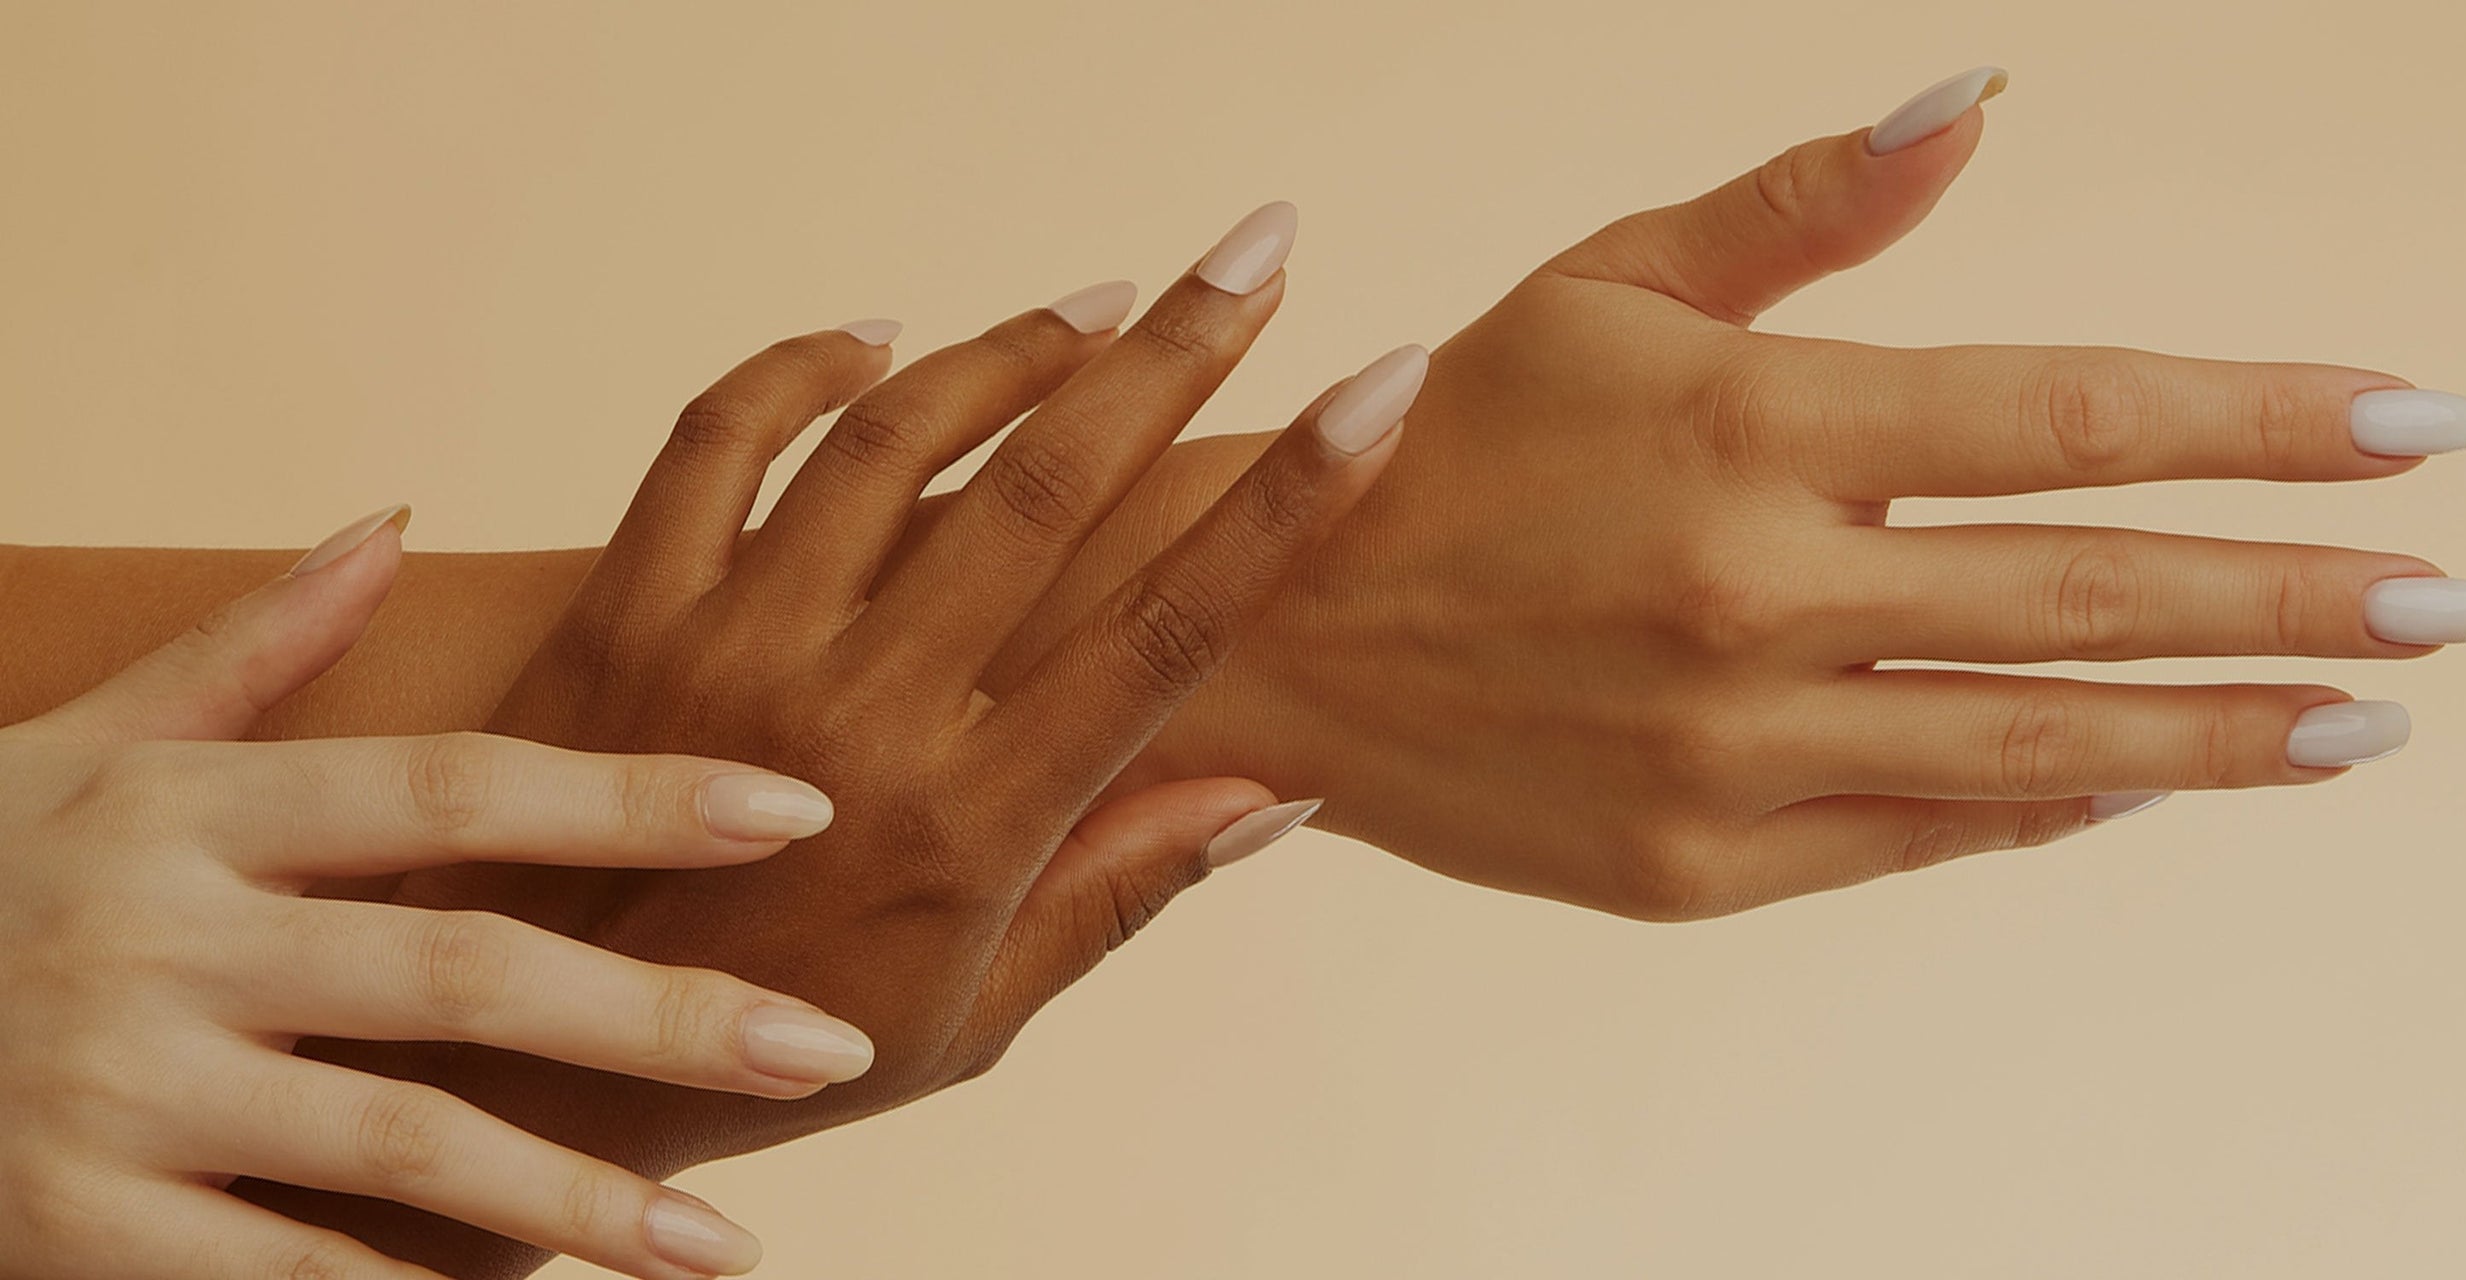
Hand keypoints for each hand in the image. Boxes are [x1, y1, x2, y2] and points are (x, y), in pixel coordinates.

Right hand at [0, 508, 884, 1279]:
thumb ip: (249, 649)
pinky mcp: (71, 1229)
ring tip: (728, 1241)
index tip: (796, 809)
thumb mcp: (78, 745)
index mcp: (193, 808)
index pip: (459, 784)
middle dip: (663, 1012)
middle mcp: (163, 939)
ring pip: (399, 1148)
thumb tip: (391, 519)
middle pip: (464, 966)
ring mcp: (114, 1092)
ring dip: (581, 1199)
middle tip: (826, 1044)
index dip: (638, 791)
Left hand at [249, 208, 1418, 1273]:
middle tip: (1257, 248)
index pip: (1167, 626)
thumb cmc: (779, 1049)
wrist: (529, 1060)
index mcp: (972, 822)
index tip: (1379, 384)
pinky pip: (717, 436)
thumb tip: (1279, 795)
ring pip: (891, 436)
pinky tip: (879, 334)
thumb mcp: (977, 1019)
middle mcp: (856, 718)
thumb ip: (1122, 892)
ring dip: (1013, 347)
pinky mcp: (620, 612)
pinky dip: (802, 364)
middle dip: (1175, 351)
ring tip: (1105, 298)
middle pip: (1048, 491)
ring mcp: (727, 650)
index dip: (1288, 496)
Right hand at [1076, 68, 2465, 918]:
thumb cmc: (1446, 439)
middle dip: (2300, 594)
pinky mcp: (1696, 866)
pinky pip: (1920, 836)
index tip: (2422, 425)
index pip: (2072, 415)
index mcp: (1748, 426)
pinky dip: (2047, 807)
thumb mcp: (1603, 285)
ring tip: (2360, 724)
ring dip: (2223, 735)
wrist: (1269, 634)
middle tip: (2456, 605)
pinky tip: (2145, 779)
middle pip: (2093, 594)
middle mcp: (1751, 595)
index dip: (2267, 418)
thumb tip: (1977, 106)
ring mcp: (1728, 751)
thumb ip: (1802, 207)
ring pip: (2038, 749)